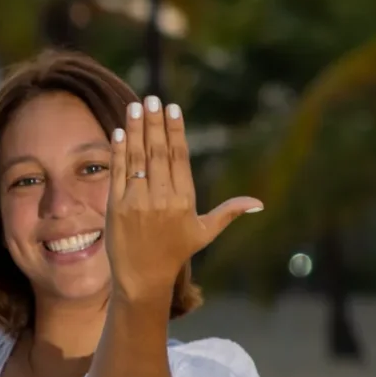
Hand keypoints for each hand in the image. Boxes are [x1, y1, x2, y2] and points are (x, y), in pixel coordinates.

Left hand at [107, 96, 260, 311]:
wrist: (142, 278)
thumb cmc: (175, 253)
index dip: (175, 130)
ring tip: (135, 106)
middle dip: (155, 122)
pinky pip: (119, 172)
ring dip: (136, 129)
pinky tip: (119, 131)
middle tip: (152, 98)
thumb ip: (229, 212)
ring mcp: (137, 201)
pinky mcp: (116, 206)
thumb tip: (259, 203)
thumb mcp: (204, 232)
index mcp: (184, 200)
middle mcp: (162, 198)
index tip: (172, 108)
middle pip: (158, 152)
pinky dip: (119, 151)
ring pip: (137, 157)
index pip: (179, 157)